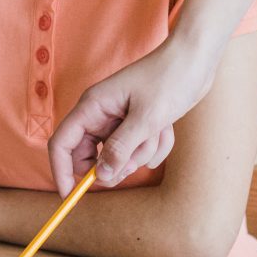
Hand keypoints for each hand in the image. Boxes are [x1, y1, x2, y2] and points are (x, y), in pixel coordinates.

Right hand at [48, 35, 217, 191]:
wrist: (195, 59)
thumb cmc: (170, 79)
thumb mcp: (146, 118)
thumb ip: (121, 149)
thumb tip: (100, 176)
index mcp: (93, 106)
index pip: (61, 143)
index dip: (61, 171)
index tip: (70, 196)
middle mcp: (101, 114)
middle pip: (91, 156)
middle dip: (115, 164)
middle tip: (134, 163)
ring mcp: (120, 120)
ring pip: (120, 156)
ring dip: (142, 152)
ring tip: (158, 130)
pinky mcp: (137, 124)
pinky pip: (139, 151)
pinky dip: (154, 146)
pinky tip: (166, 129)